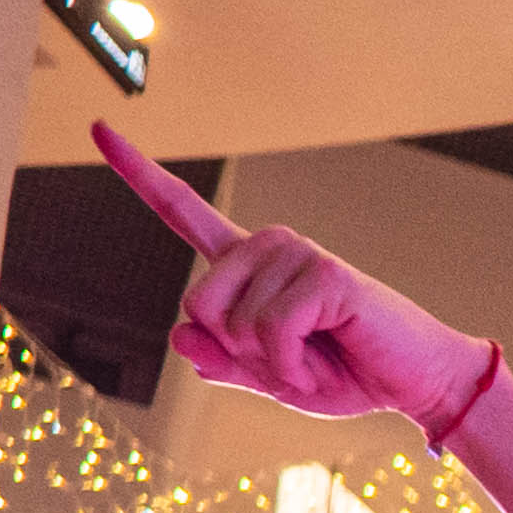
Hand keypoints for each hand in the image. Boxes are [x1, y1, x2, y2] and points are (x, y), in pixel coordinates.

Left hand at [96, 125, 492, 426]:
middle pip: (198, 303)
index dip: (138, 173)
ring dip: (272, 363)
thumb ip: (223, 361)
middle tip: (294, 359)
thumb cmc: (347, 374)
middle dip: (238, 352)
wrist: (414, 384)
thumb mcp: (269, 378)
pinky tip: (322, 361)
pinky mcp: (326, 274)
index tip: (98, 128)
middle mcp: (268, 247)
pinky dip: (291, 366)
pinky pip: (272, 331)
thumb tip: (181, 335)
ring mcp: (299, 254)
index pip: (183, 211)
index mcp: (248, 265)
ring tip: (317, 356)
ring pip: (234, 323)